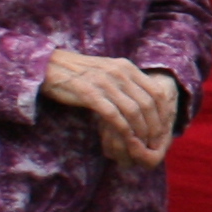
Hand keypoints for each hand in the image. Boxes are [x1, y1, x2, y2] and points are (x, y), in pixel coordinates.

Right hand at [44, 50, 176, 165]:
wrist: (48, 66)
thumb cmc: (78, 73)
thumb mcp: (107, 71)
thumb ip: (125, 82)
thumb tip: (143, 101)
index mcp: (126, 67)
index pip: (156, 92)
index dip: (163, 113)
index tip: (163, 130)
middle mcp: (119, 72)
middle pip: (147, 103)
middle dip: (155, 126)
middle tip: (155, 143)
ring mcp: (104, 82)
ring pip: (133, 110)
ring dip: (140, 131)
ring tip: (142, 145)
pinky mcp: (89, 93)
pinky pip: (113, 115)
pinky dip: (122, 129)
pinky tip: (125, 140)